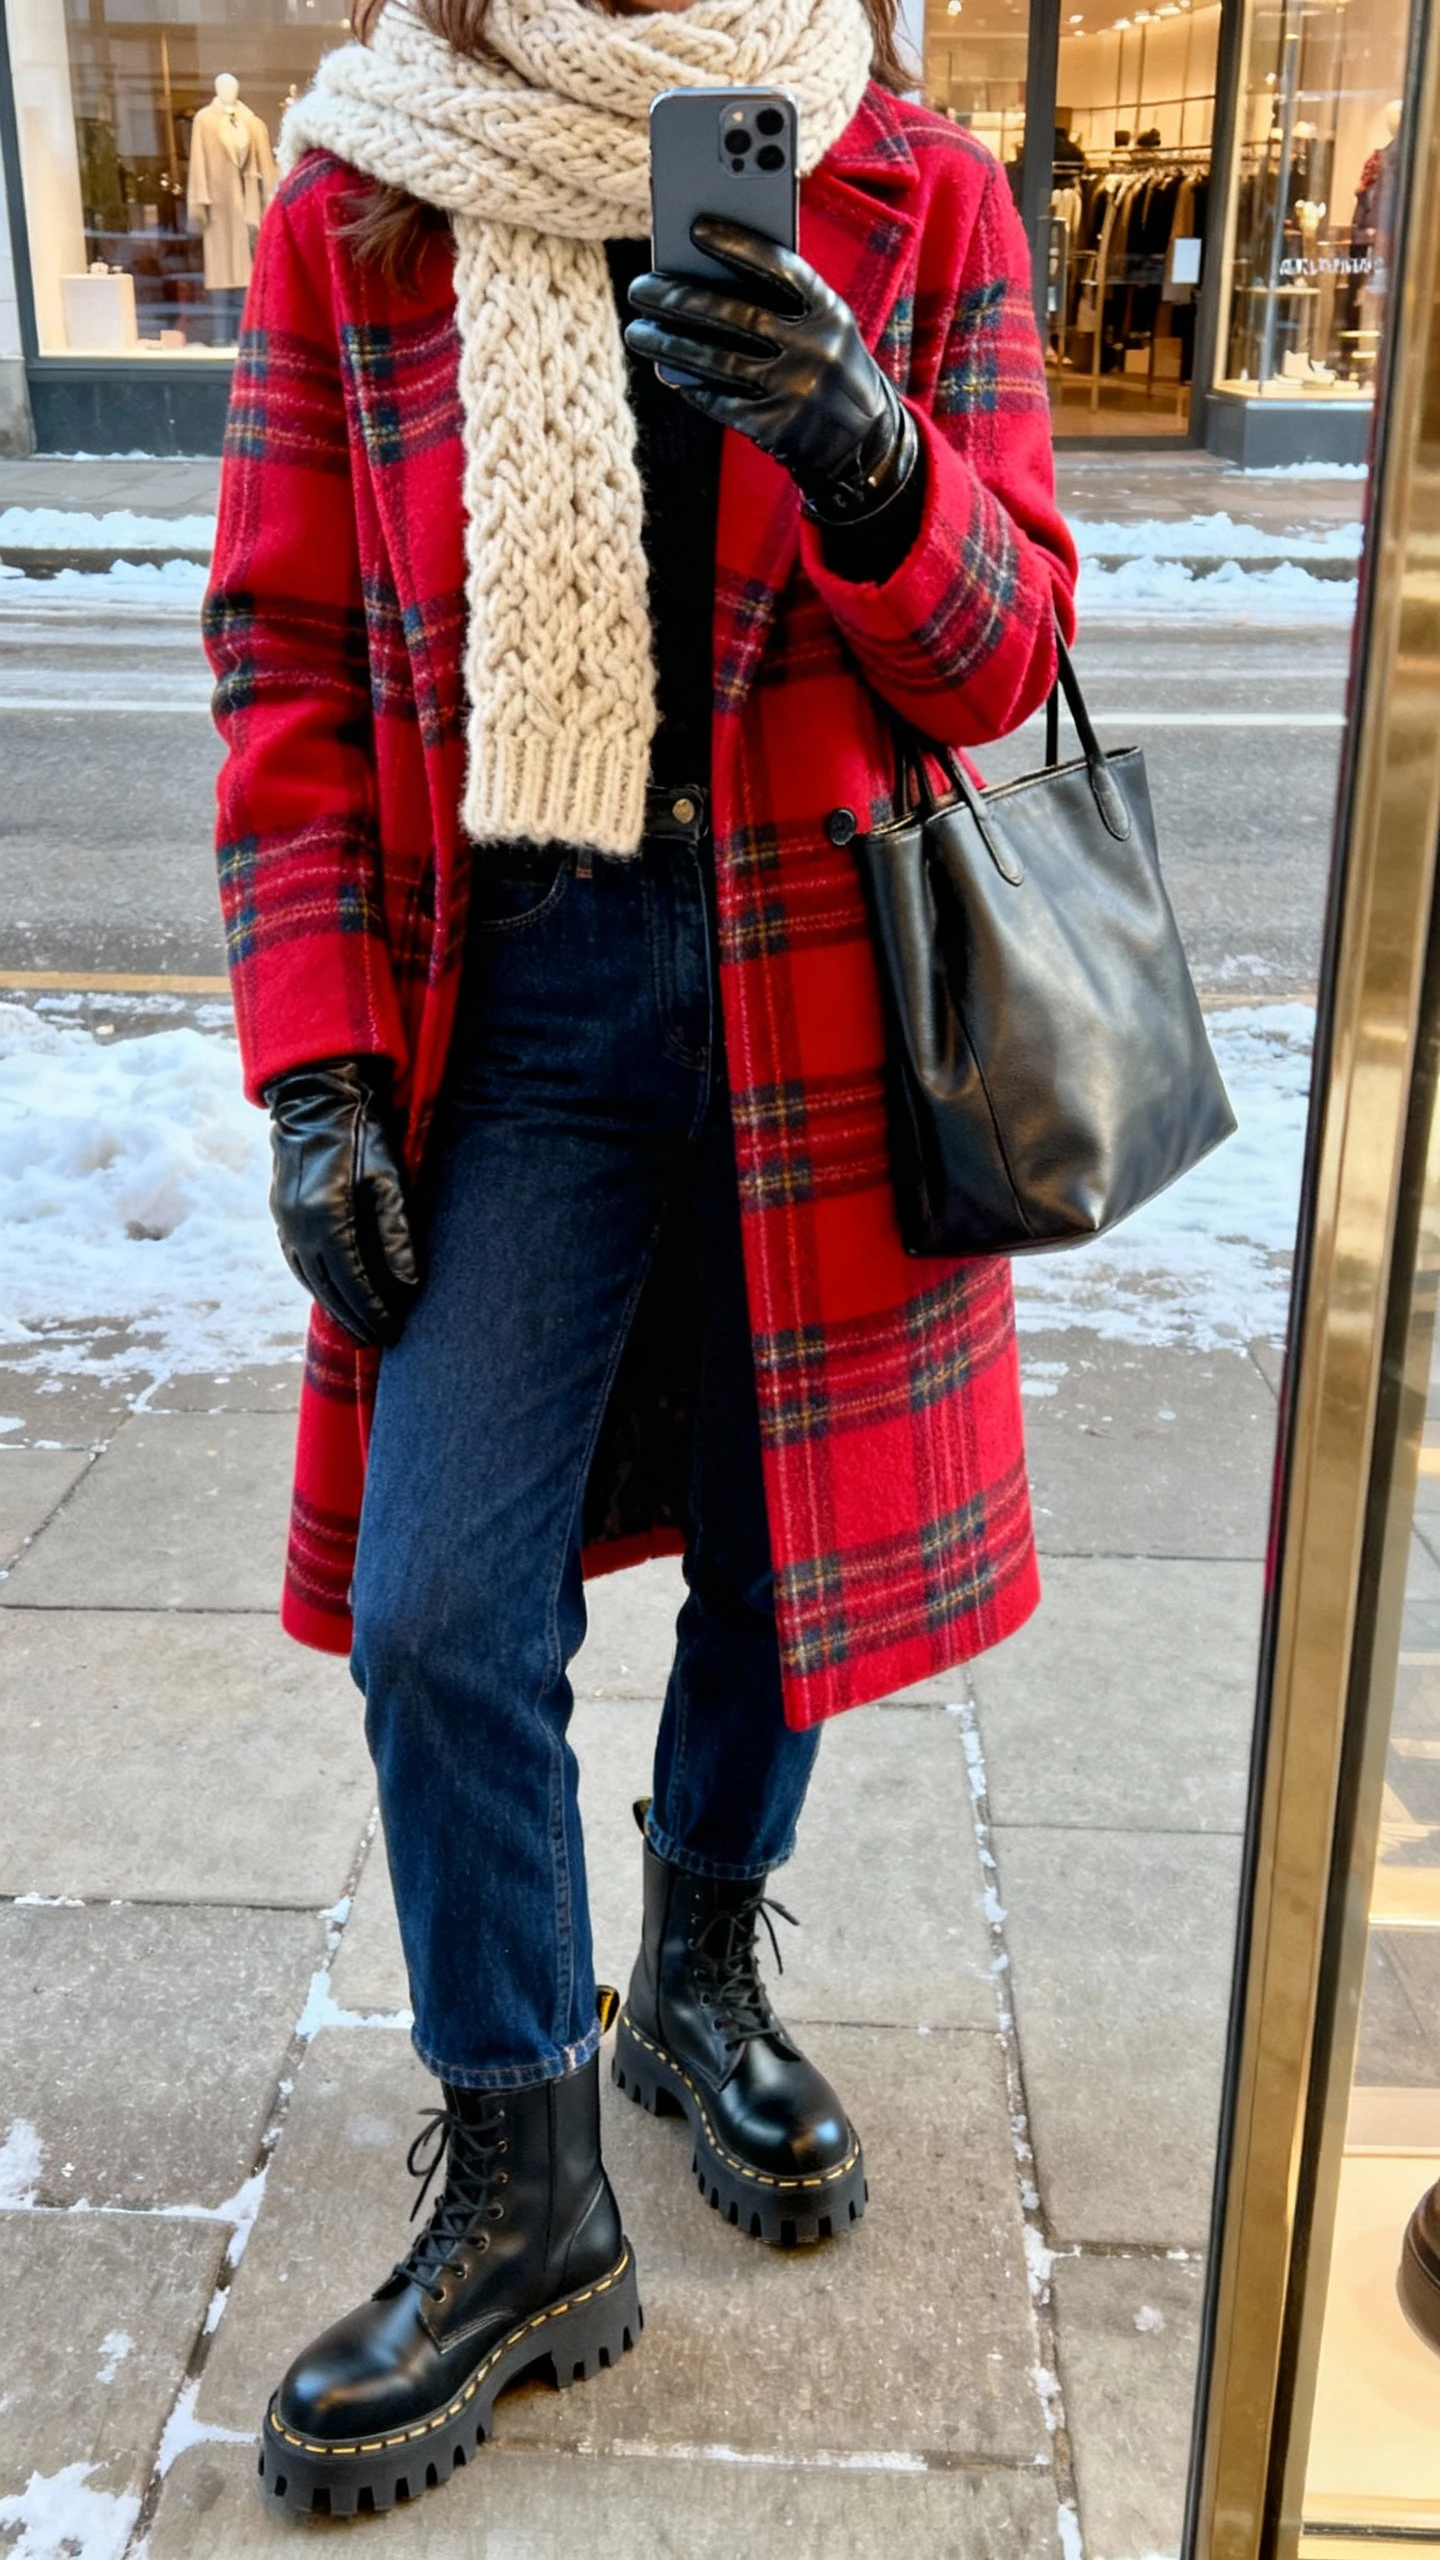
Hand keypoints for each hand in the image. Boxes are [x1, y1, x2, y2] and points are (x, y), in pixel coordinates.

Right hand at [263, 1057, 418, 1349]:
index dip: (375, 1310)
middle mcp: (300, 1227)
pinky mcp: (282, 1217)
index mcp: (328, 1217)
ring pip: (311, 1281)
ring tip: (359, 1329)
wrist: (317, 1103)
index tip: (394, 1331)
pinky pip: (298, 1264)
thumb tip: (409, 1284)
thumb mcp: (390, 1179)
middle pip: (330, 1289)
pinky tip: (333, 1297)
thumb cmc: (364, 1137)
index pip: (355, 1281)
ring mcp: (285, 1223)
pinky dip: (317, 1286)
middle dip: (356, 1318)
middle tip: (379, 1341)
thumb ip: (398, 1232)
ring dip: (335, 1309)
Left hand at [624, 216, 915, 521]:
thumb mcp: (824, 327)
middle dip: (678, 298)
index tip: (696, 227)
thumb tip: (705, 281)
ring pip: (717, 360)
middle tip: (640, 288)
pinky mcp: (777, 426)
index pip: (779, 267)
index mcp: (829, 311)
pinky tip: (670, 372)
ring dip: (669, 344)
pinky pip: (722, 402)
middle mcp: (815, 348)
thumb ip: (781, 304)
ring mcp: (796, 390)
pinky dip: (693, 387)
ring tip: (638, 332)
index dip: (738, 244)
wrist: (865, 442)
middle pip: (734, 314)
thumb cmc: (829, 368)